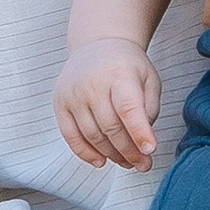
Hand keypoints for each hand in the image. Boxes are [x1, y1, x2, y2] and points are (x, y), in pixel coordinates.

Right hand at [55, 39, 161, 169]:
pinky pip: (70, 136)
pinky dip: (85, 153)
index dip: (139, 132)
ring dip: (112, 155)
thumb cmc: (128, 66)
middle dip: (129, 151)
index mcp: (119, 74)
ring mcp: (73, 93)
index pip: (128, 108)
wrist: (98, 44)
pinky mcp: (60, 103)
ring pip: (92, 135)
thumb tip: (143, 142)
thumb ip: (150, 108)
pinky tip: (101, 161)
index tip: (150, 150)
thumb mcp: (149, 78)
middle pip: (110, 127)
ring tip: (127, 163)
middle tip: (143, 165)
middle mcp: (92, 83)